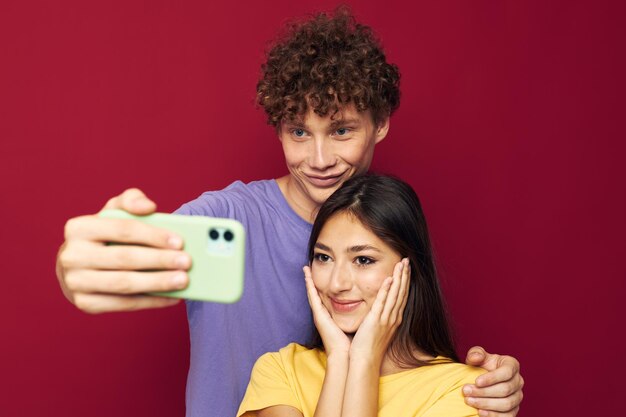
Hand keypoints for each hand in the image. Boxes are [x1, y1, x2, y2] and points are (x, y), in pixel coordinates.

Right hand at [57, 188, 190, 312]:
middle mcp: (72, 255)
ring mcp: (75, 282)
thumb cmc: (104, 235)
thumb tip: (149, 207)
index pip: (123, 230)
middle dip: (160, 260)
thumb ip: (131, 200)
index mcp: (78, 228)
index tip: (180, 241)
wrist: (77, 265)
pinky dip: (151, 301)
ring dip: (158, 283)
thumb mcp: (113, 212)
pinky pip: (123, 304)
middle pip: (125, 258)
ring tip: (183, 280)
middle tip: (187, 262)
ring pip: (124, 284)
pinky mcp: (85, 303)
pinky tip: (173, 297)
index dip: (154, 235)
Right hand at [303, 266, 350, 356]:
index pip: (327, 297)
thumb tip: (366, 310)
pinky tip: (307, 275)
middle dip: (312, 280)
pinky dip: (309, 285)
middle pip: (317, 293)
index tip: (323, 273)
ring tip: (305, 266)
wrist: (346, 356)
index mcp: (332, 316)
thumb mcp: (353, 326)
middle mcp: (324, 314)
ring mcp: (320, 314)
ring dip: (308, 279)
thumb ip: (357, 318)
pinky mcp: (319, 315)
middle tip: (308, 266)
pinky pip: (312, 296)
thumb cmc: (352, 344)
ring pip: (313, 293)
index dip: (324, 285)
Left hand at [349, 258, 409, 364]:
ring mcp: (386, 319)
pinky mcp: (376, 321)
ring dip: (399, 278)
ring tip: (402, 263)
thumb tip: (379, 310)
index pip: (401, 296)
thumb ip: (380, 318)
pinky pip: (383, 302)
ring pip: (395, 294)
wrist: (365, 361)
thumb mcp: (378, 330)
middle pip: (402, 292)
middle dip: (405, 275)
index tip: (405, 268)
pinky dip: (386, 290)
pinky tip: (389, 278)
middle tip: (407, 260)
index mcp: (393, 319)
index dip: (404, 281)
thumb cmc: (368, 347)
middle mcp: (393, 317)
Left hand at [462, 347, 523, 416]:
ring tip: (469, 401)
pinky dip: (494, 415)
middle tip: (466, 391)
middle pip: (505, 389)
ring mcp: (518, 397)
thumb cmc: (482, 365)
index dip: (491, 378)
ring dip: (486, 404)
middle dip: (483, 392)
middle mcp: (518, 381)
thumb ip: (476, 353)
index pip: (506, 372)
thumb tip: (475, 357)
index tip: (476, 382)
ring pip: (506, 404)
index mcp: (512, 365)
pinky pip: (508, 416)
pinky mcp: (514, 410)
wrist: (483, 380)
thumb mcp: (478, 356)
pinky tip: (480, 412)